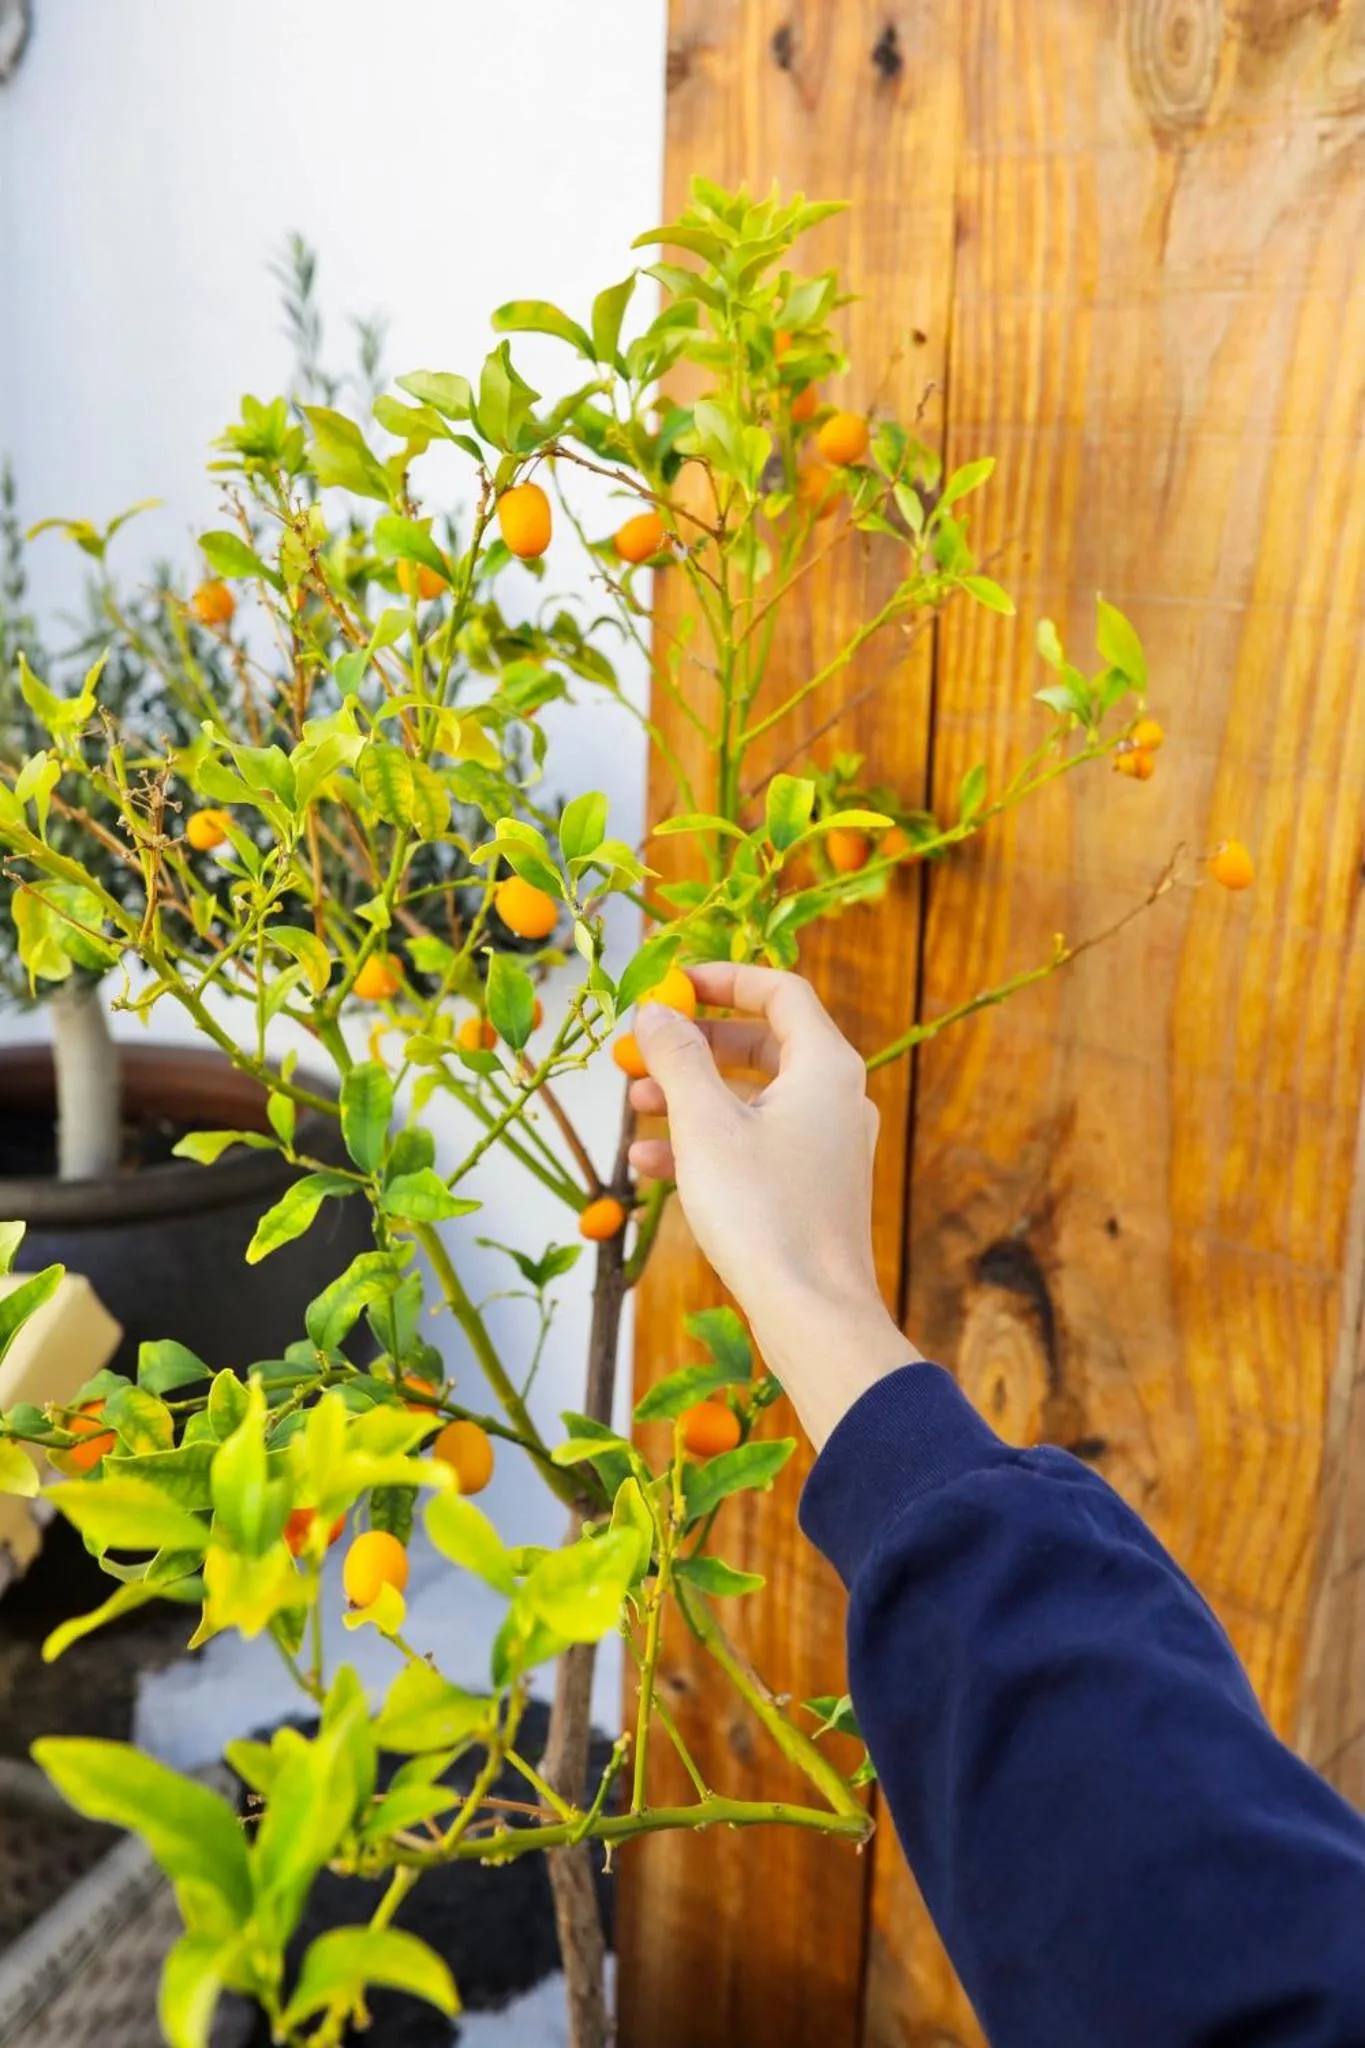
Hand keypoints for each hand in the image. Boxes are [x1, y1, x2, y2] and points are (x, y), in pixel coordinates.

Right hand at [629, 964, 916, 1447]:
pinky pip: (754, 1145)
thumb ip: (678, 1057)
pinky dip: (706, 1143)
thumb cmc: (763, 1212)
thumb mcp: (705, 1123)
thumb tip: (655, 1011)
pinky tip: (650, 1164)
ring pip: (751, 1100)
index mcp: (825, 1066)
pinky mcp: (810, 1189)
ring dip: (690, 1096)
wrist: (812, 1314)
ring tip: (634, 1108)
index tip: (670, 984)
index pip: (779, 991)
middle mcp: (835, 1099)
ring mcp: (825, 1147)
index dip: (723, 978)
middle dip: (693, 1045)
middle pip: (760, 1044)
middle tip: (639, 1052)